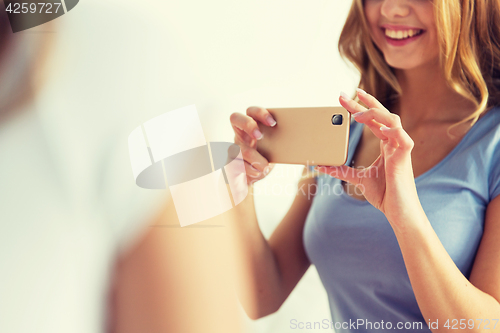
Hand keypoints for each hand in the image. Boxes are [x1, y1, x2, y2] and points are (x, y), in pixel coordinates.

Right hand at [230, 107, 275, 184]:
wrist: (249, 181)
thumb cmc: (263, 162)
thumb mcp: (273, 152)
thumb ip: (278, 144)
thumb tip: (293, 141)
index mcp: (252, 128)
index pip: (251, 111)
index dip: (260, 113)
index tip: (273, 123)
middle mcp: (240, 135)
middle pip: (235, 118)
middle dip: (248, 125)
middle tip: (259, 136)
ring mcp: (232, 148)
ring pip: (239, 148)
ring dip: (255, 158)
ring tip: (265, 166)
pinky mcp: (229, 162)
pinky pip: (236, 164)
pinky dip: (249, 169)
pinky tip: (257, 172)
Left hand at [316, 89, 423, 228]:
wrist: (398, 212)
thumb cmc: (384, 195)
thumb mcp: (357, 179)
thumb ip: (340, 171)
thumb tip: (319, 166)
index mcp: (386, 144)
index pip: (372, 120)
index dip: (360, 107)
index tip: (344, 99)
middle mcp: (394, 142)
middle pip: (381, 114)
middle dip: (364, 102)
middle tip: (345, 94)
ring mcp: (401, 148)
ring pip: (392, 120)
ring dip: (374, 114)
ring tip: (356, 115)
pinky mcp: (405, 157)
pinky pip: (401, 137)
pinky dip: (391, 130)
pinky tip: (379, 128)